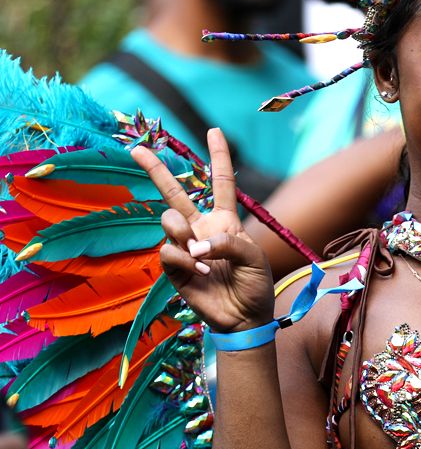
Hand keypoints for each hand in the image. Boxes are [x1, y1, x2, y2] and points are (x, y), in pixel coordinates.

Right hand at [131, 128, 273, 332]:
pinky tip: (200, 273)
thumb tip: (195, 244)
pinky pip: (168, 252)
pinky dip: (185, 261)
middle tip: (137, 149)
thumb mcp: (254, 257)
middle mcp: (201, 228)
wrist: (244, 318)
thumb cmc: (255, 284)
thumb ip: (228, 243)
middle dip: (155, 169)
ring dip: (183, 233)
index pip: (221, 182)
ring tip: (200, 255)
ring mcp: (185, 246)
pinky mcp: (173, 267)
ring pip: (169, 221)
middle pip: (175, 193)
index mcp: (225, 220)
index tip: (214, 130)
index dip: (218, 156)